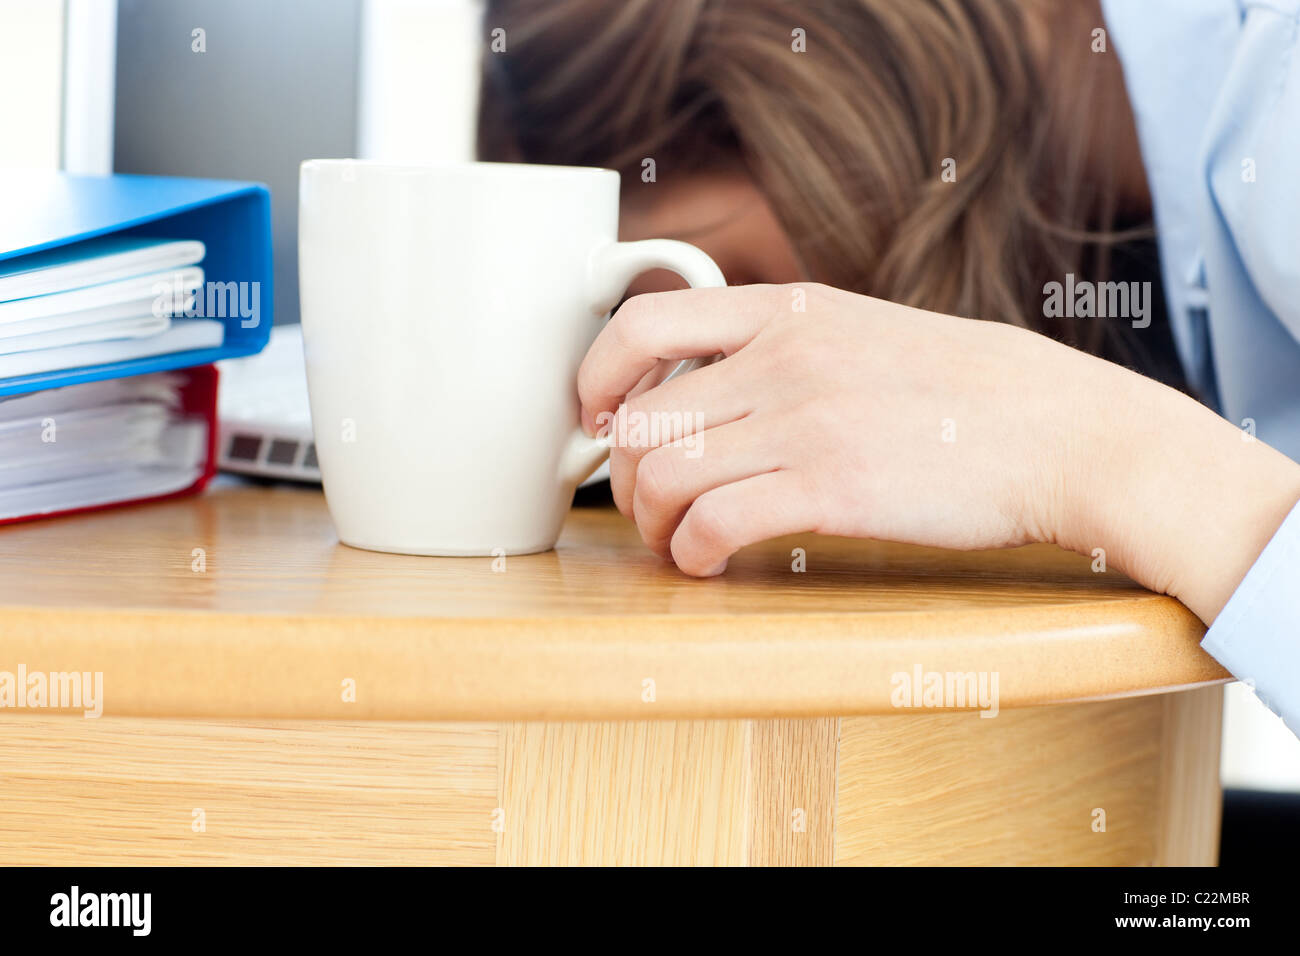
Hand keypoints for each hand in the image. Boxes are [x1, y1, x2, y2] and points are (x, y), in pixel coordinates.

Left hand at [578, 283, 1299, 624]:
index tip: (597, 418)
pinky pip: (712, 523)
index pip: (642, 319)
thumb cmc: (973, 392)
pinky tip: (709, 563)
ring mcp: (806, 420)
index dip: (596, 375)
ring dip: (650, 524)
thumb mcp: (868, 331)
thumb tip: (714, 386)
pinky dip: (690, 554)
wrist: (1066, 433)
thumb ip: (788, 345)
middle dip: (620, 475)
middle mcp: (784, 357)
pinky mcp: (832, 487)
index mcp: (790, 310)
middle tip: (644, 506)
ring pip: (660, 474)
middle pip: (639, 417)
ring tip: (676, 544)